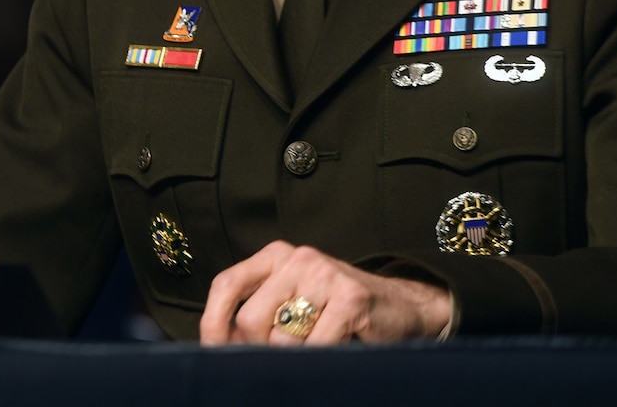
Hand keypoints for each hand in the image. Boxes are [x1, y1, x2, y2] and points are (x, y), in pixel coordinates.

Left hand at [198, 241, 450, 345]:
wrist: (403, 308)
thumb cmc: (338, 312)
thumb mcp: (293, 304)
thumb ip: (259, 315)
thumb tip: (221, 347)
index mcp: (276, 256)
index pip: (226, 284)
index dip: (213, 323)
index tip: (215, 355)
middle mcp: (298, 258)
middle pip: (250, 319)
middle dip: (259, 351)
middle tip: (280, 360)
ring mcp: (325, 275)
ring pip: (281, 338)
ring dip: (294, 357)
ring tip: (315, 349)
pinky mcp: (351, 297)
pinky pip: (315, 347)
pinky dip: (319, 360)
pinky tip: (335, 351)